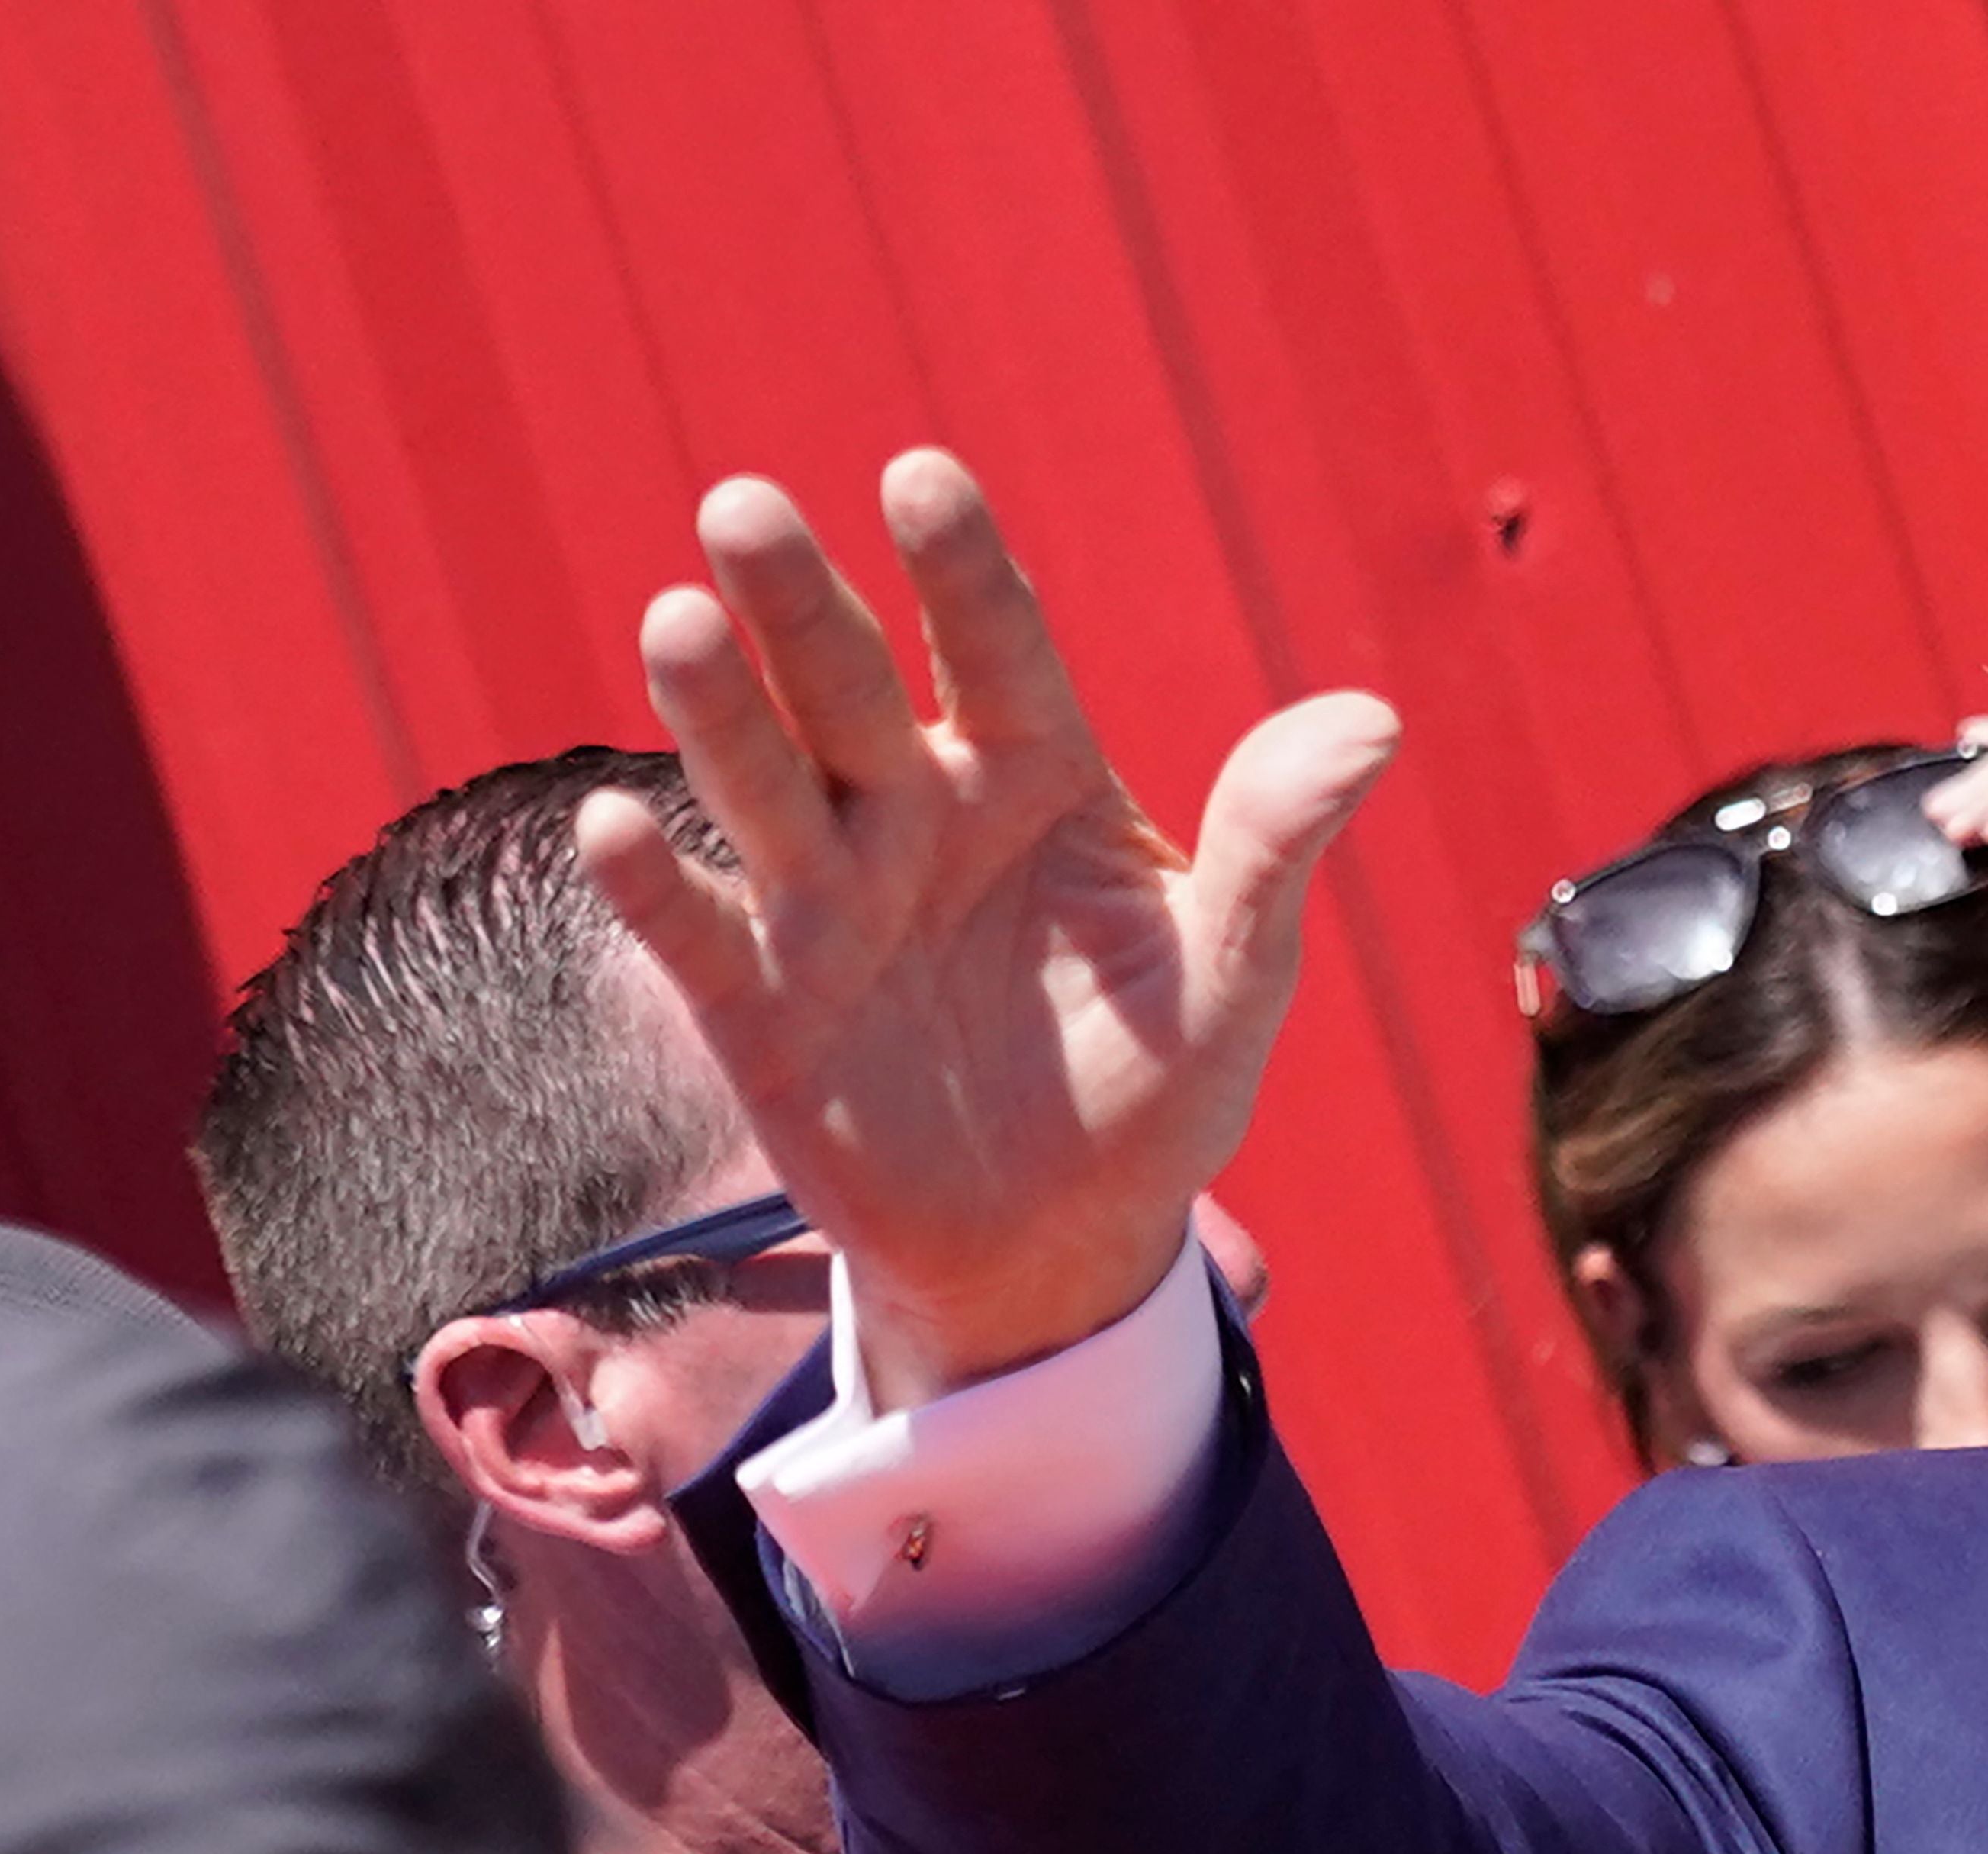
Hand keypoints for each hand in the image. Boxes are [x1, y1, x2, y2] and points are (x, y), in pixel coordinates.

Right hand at [575, 451, 1398, 1406]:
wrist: (1062, 1239)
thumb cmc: (1159, 1081)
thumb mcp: (1238, 973)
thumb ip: (1276, 845)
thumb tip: (1376, 720)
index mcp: (1036, 779)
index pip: (1000, 652)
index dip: (962, 571)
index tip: (923, 479)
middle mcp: (915, 815)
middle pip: (851, 689)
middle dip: (800, 605)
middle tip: (747, 508)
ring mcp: (828, 905)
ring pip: (762, 785)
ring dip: (717, 710)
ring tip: (678, 621)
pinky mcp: (759, 1008)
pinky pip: (698, 935)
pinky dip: (652, 886)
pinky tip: (611, 825)